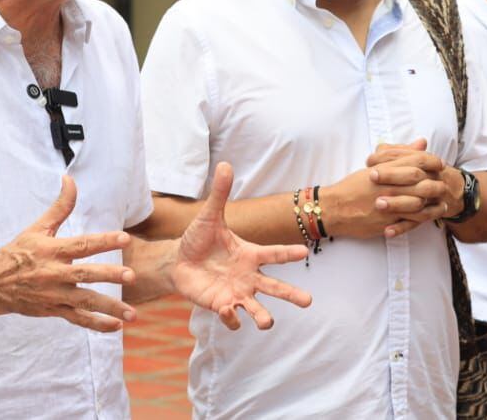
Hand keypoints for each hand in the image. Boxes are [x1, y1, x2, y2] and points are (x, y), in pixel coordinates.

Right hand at [0, 175, 135, 332]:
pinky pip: (78, 319)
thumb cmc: (18, 252)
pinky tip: (116, 326)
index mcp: (52, 251)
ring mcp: (55, 295)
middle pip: (85, 275)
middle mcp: (54, 274)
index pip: (82, 244)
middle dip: (109, 275)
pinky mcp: (54, 310)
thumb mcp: (37, 228)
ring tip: (132, 314)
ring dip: (109, 308)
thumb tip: (70, 180)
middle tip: (132, 276)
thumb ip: (60, 207)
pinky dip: (97, 324)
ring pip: (85, 302)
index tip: (124, 238)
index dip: (104, 240)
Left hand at [172, 162, 312, 330]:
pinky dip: (231, 317)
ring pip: (257, 308)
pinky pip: (231, 316)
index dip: (289, 253)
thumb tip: (226, 164)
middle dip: (291, 294)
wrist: (178, 261)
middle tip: (308, 301)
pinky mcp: (221, 305)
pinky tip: (227, 310)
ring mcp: (236, 293)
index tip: (305, 251)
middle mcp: (248, 276)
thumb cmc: (198, 239)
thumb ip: (220, 194)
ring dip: (263, 317)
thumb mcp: (209, 216)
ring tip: (268, 322)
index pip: (274, 254)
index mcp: (250, 254)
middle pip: (275, 287)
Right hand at [318, 139, 443, 238]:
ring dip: (435, 202)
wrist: (334, 208)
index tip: (439, 163)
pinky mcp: (388, 221)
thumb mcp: (374, 166)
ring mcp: (389, 204)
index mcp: (384, 170)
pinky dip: (425, 218)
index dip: (432, 161)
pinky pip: (411, 220)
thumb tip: (422, 142)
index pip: (415, 161)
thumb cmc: (352, 187)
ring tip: (443, 202)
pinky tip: (432, 216)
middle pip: (422, 181)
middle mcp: (388, 186)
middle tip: (444, 182)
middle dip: (437, 182)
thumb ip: (400, 155)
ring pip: (420, 202)